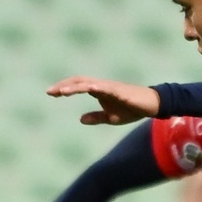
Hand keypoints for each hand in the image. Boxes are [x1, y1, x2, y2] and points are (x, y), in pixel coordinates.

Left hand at [46, 76, 160, 125]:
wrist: (151, 105)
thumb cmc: (131, 109)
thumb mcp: (110, 117)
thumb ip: (95, 117)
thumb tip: (80, 119)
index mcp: (98, 90)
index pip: (77, 85)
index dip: (64, 88)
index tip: (51, 94)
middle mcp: (102, 85)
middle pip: (79, 81)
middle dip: (64, 86)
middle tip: (50, 92)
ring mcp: (111, 87)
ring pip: (89, 83)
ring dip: (76, 87)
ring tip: (63, 92)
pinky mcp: (121, 91)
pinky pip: (107, 88)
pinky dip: (97, 87)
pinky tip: (89, 89)